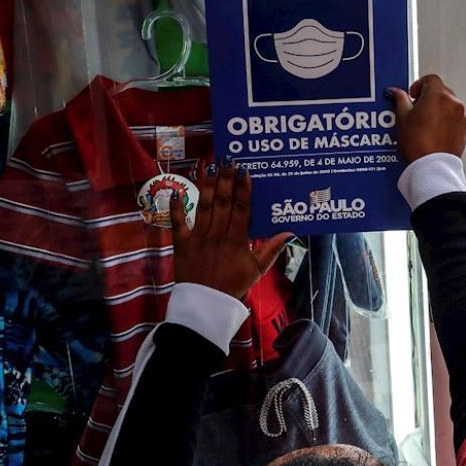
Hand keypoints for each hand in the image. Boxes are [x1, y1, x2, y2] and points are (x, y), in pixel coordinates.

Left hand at [172, 162, 292, 299]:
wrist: (206, 304)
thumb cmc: (233, 286)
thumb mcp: (258, 270)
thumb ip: (272, 250)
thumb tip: (289, 232)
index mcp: (237, 241)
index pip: (241, 209)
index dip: (243, 189)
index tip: (245, 172)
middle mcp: (217, 235)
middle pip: (223, 202)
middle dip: (226, 179)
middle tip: (228, 160)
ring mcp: (198, 237)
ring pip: (203, 206)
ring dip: (207, 185)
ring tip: (210, 166)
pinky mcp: (181, 243)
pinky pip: (177, 222)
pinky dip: (176, 206)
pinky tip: (176, 190)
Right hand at [388, 75, 465, 162]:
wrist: (432, 166)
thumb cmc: (418, 143)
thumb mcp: (403, 118)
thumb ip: (400, 100)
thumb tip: (396, 93)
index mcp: (439, 95)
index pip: (430, 79)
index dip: (419, 85)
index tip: (412, 96)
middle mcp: (454, 103)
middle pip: (441, 91)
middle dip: (428, 97)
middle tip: (416, 109)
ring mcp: (462, 117)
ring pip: (449, 105)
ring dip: (438, 109)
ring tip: (425, 123)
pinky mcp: (465, 130)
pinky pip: (455, 118)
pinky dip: (446, 121)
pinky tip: (434, 132)